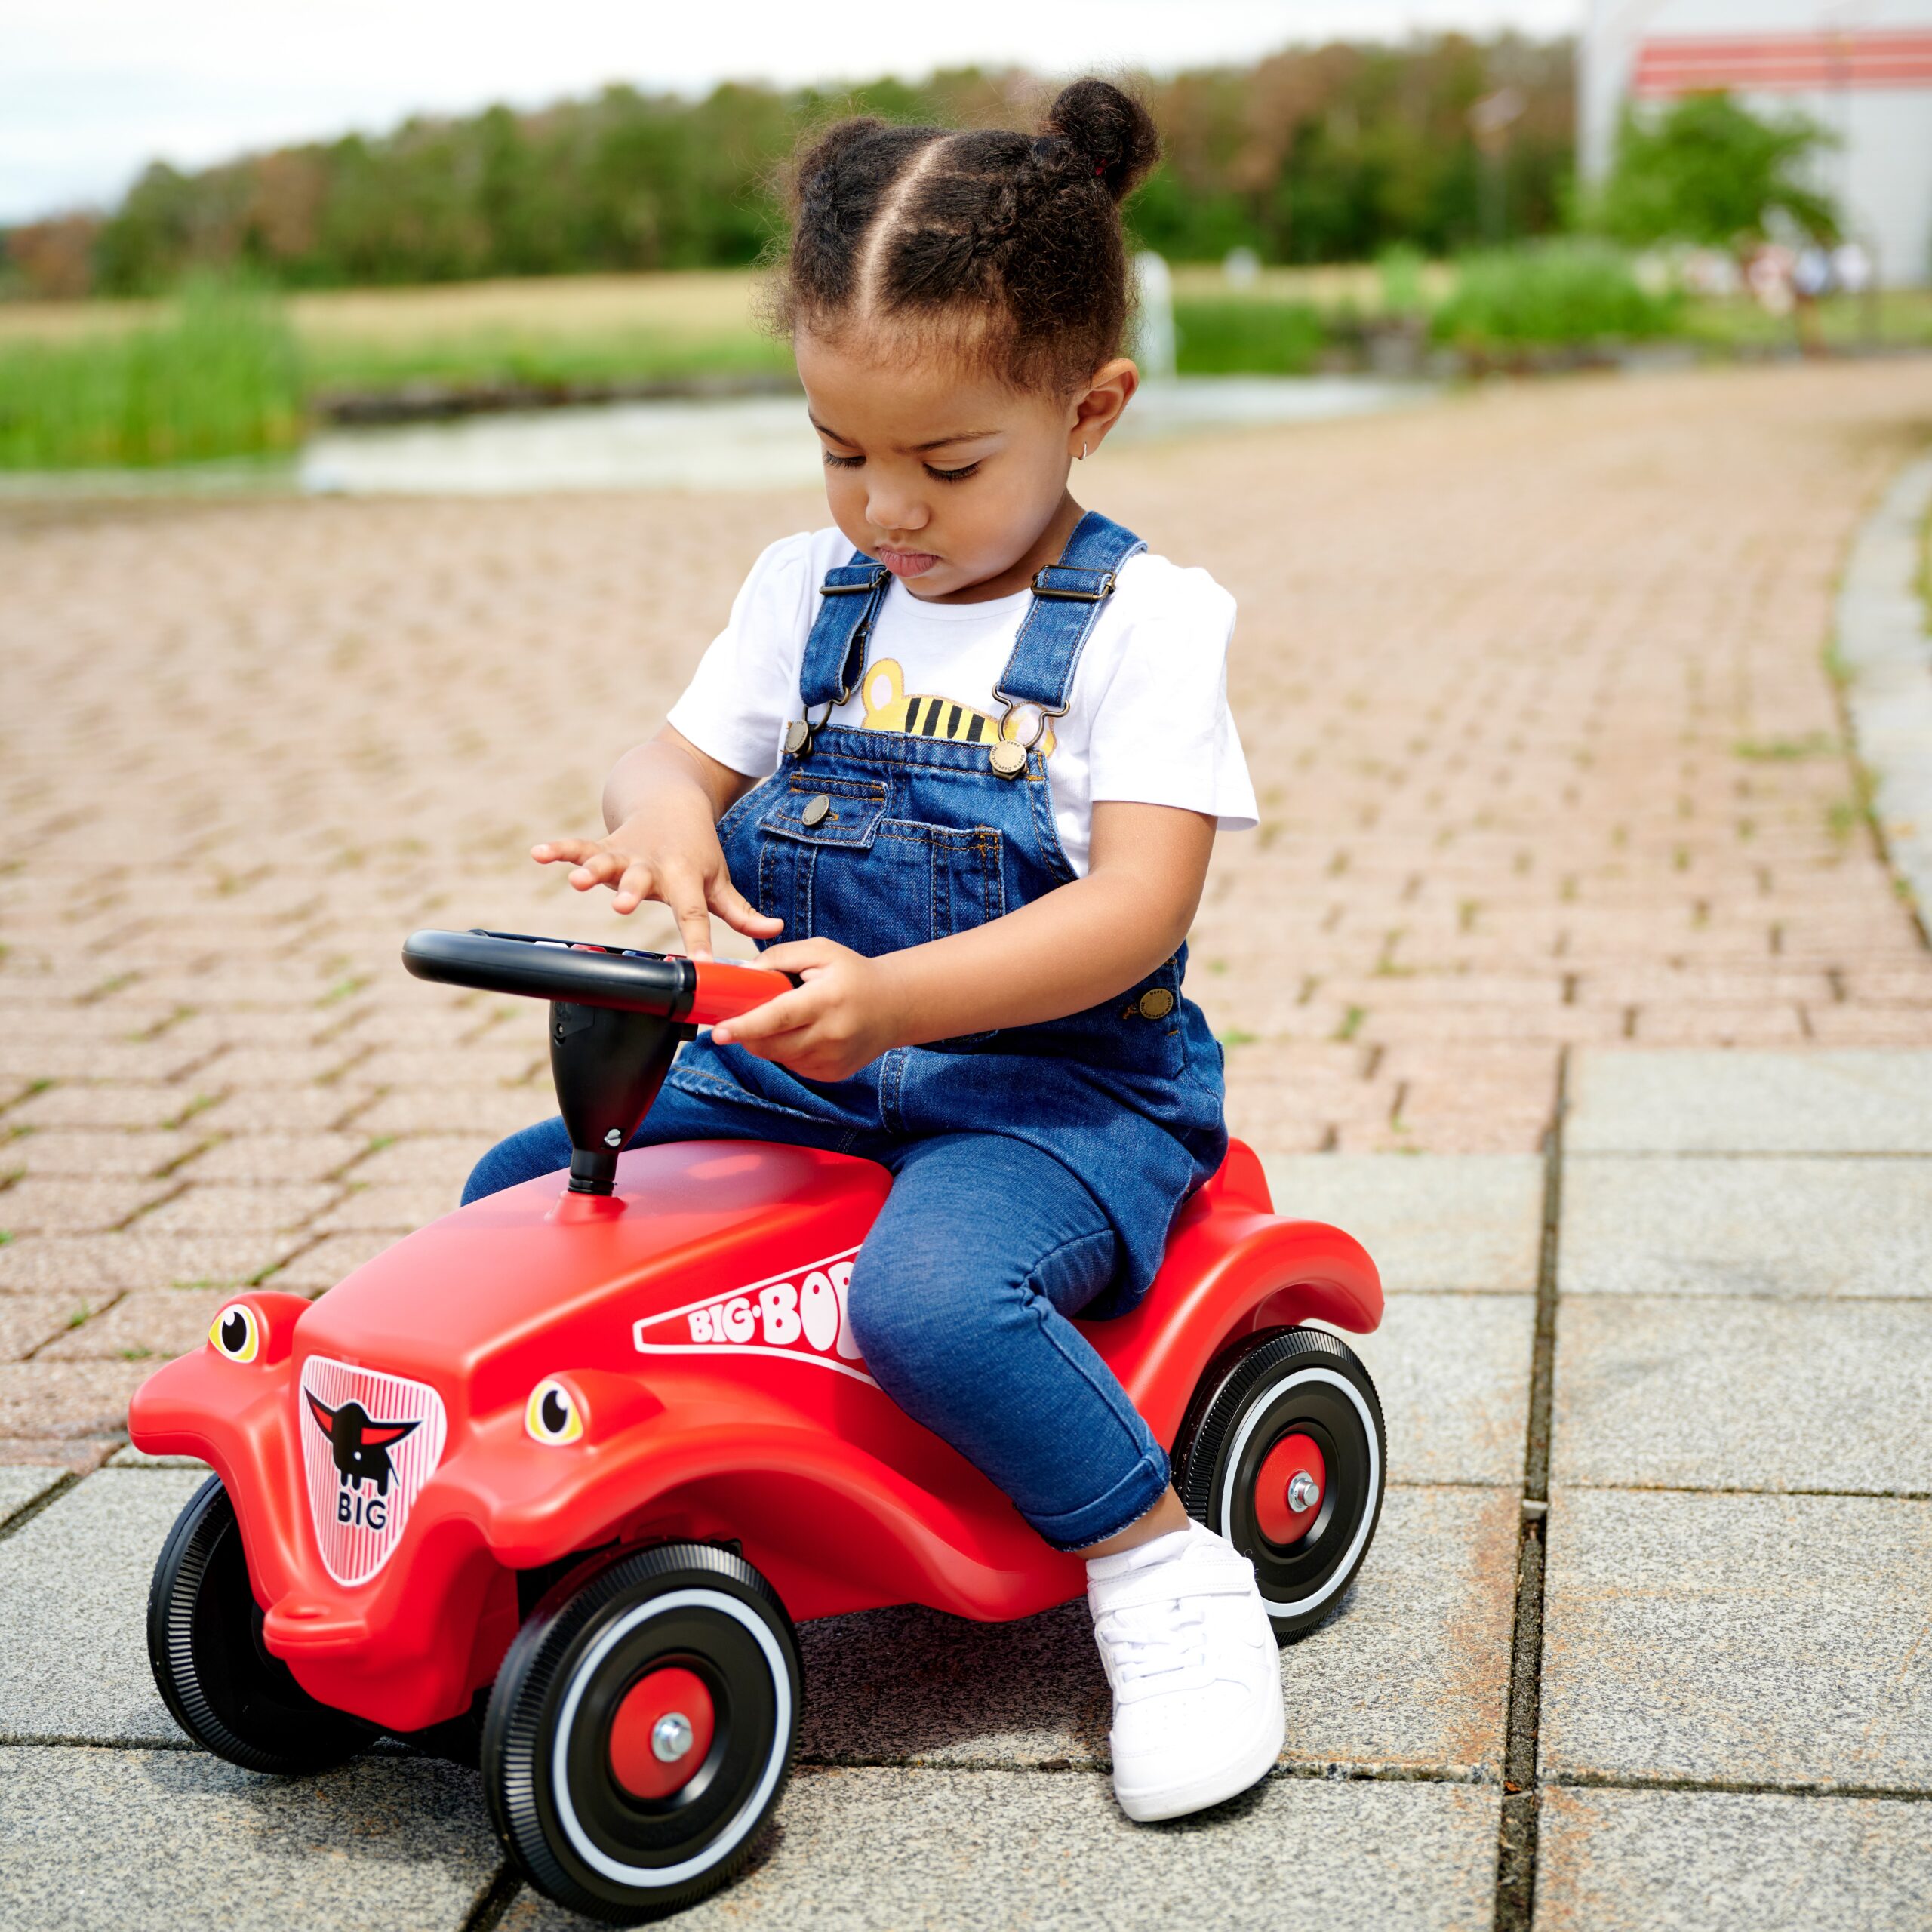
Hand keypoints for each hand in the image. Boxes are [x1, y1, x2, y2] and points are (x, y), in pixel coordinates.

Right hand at [531, 808, 781, 960]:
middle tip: (622, 905)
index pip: (694, 914)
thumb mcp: (720, 880)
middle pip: (642, 881)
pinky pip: (578, 846)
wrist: (672, 800)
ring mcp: (627, 854)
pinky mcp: (604, 845)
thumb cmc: (697, 852)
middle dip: (631, 892)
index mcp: (685, 879)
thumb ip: (742, 912)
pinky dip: (558, 849)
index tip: (701, 965)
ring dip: (591, 870)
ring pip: (607, 861)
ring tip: (577, 880)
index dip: (698, 939)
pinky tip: (538, 853)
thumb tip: (775, 932)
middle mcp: (654, 866)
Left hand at [710, 938, 904, 1081]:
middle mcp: (830, 1035)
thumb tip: (744, 974)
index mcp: (826, 1001)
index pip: (778, 1018)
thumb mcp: (821, 951)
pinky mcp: (831, 1074)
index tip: (719, 1032)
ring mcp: (831, 1060)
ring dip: (769, 1040)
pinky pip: (793, 1065)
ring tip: (789, 1017)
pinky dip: (787, 1050)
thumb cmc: (855, 976)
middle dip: (748, 1032)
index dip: (745, 1026)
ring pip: (779, 1057)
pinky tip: (804, 1032)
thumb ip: (780, 957)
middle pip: (771, 1044)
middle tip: (740, 1016)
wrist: (894, 1007)